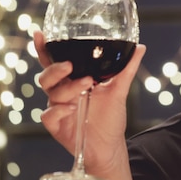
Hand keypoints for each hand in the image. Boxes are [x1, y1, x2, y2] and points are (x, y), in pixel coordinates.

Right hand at [33, 30, 145, 174]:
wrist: (110, 145)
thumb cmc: (110, 116)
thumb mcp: (119, 90)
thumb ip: (127, 69)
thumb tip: (140, 47)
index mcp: (72, 80)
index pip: (54, 62)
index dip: (44, 49)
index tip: (40, 33)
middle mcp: (62, 92)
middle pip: (47, 76)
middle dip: (56, 68)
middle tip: (71, 65)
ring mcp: (57, 109)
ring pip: (51, 92)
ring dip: (67, 87)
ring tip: (86, 84)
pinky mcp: (56, 126)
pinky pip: (48, 115)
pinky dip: (58, 110)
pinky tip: (71, 109)